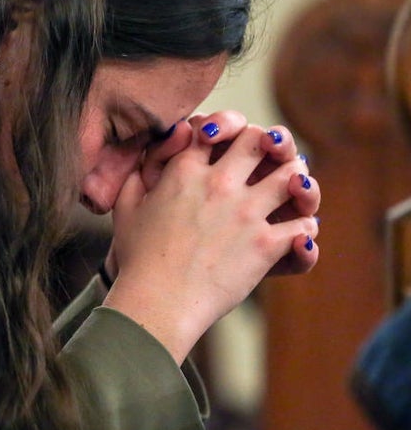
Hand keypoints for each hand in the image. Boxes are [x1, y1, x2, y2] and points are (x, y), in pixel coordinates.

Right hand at [102, 120, 319, 362]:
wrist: (157, 302)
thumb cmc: (137, 259)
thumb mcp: (125, 209)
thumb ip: (135, 176)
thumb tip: (149, 158)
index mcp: (184, 172)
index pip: (216, 128)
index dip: (227, 130)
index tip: (229, 145)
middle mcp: (219, 184)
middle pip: (260, 140)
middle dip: (271, 145)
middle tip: (273, 160)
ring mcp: (245, 213)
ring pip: (293, 176)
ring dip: (297, 183)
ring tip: (293, 194)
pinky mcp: (265, 245)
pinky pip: (304, 225)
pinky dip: (304, 230)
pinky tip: (295, 235)